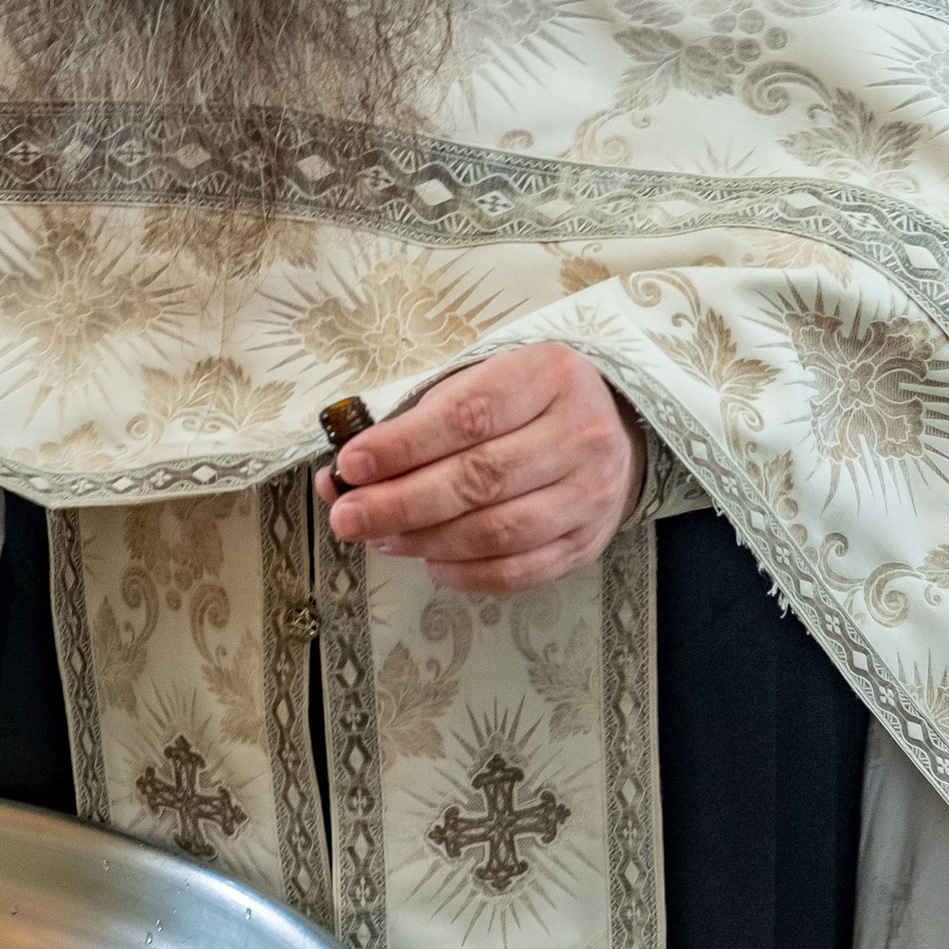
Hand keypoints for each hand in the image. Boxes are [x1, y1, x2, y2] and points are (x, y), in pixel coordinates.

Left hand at [315, 345, 643, 594]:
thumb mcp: (477, 384)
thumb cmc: (524, 403)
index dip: (404, 446)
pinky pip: (516, 571)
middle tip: (348, 517)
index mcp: (548, 376)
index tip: (352, 465)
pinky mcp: (586, 542)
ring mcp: (590, 494)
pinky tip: (428, 560)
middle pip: (479, 479)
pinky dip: (462, 573)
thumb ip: (412, 425)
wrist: (610, 431)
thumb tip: (339, 478)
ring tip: (379, 537)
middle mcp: (580, 434)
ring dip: (424, 541)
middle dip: (401, 503)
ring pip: (496, 532)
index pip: (469, 416)